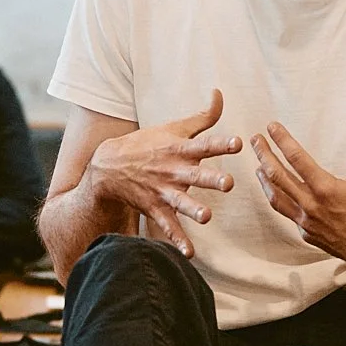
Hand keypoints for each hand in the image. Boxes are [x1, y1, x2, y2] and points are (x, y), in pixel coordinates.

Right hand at [86, 90, 242, 256]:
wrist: (108, 166)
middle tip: (228, 183)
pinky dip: (178, 240)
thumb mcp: (174, 127)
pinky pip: (168, 227)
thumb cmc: (148, 144)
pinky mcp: (155, 208)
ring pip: (180, 202)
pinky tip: (189, 253)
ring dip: (192, 210)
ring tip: (206, 217)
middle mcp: (173, 170)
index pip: (204, 144)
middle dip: (211, 179)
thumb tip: (220, 92)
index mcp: (180, 149)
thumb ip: (203, 116)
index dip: (221, 143)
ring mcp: (163, 191)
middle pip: (195, 175)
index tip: (238, 142)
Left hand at [254, 123, 345, 275]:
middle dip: (264, 155)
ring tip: (258, 166)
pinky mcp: (307, 234)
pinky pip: (287, 214)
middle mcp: (311, 205)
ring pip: (276, 197)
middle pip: (278, 175)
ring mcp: (306, 221)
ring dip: (264, 179)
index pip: (296, 158)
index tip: (272, 127)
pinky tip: (277, 193)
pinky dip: (278, 200)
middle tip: (256, 141)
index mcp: (325, 188)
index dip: (282, 140)